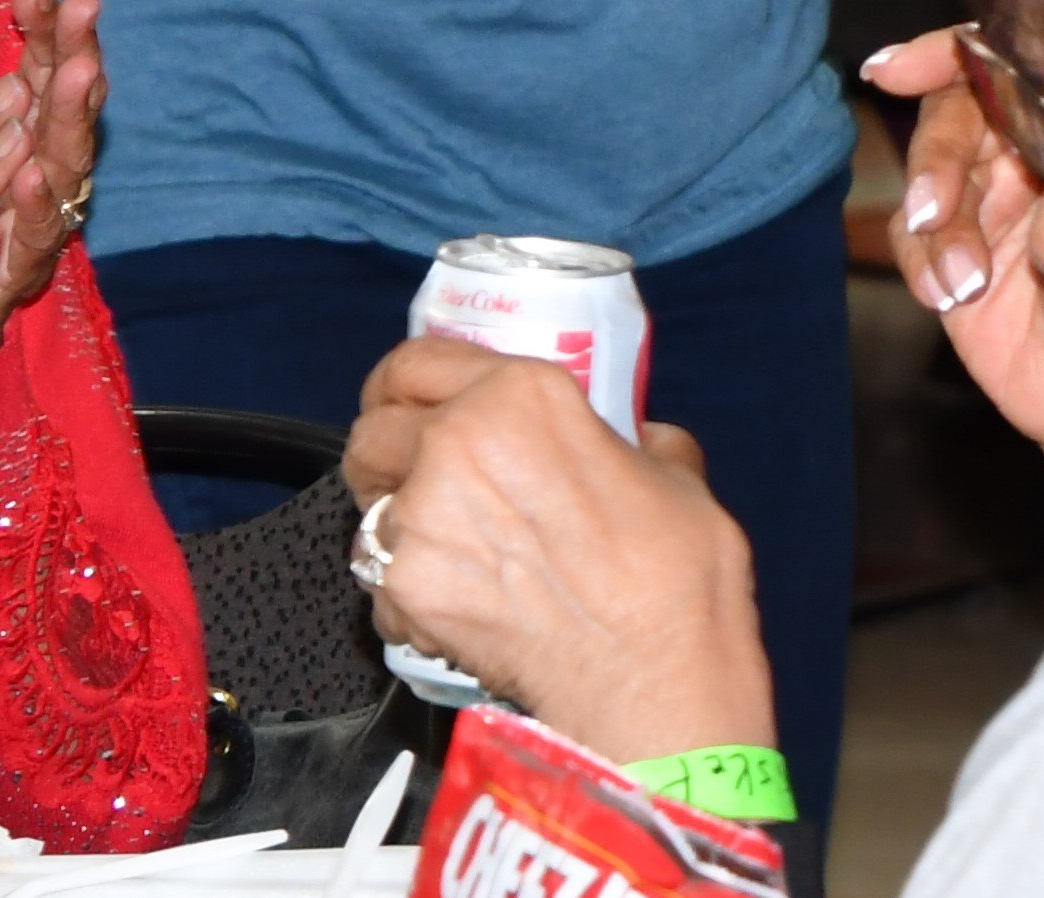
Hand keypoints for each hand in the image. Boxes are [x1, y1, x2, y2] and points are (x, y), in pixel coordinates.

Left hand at [0, 0, 103, 389]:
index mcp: (24, 128)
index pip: (45, 63)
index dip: (45, 24)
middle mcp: (42, 167)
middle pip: (69, 101)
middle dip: (76, 51)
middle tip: (83, 7)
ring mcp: (37, 218)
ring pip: (66, 161)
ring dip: (72, 115)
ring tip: (76, 72)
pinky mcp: (17, 272)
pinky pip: (36, 235)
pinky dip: (38, 205)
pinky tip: (34, 174)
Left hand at [352, 350, 773, 762]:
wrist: (653, 680)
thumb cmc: (673, 580)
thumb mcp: (676, 478)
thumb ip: (641, 444)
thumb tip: (640, 444)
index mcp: (521, 394)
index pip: (417, 361)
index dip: (406, 383)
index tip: (408, 401)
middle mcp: (457, 440)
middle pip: (372, 427)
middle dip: (386, 449)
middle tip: (416, 473)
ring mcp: (422, 516)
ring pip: (366, 503)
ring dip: (391, 517)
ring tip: (436, 544)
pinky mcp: (406, 588)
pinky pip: (378, 578)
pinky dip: (402, 592)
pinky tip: (451, 605)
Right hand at [862, 41, 1043, 575]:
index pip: (1000, 64)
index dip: (943, 55)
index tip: (894, 69)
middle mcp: (1016, 150)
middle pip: (953, 116)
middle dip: (936, 156)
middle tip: (935, 205)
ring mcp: (981, 203)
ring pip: (929, 179)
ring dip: (934, 219)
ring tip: (964, 275)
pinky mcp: (948, 258)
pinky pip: (917, 241)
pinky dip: (928, 262)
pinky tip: (951, 291)